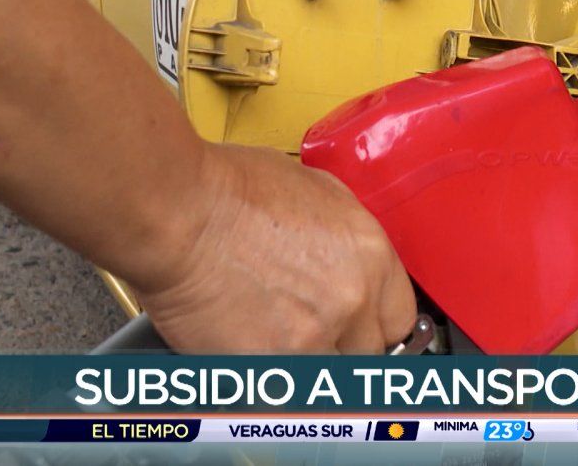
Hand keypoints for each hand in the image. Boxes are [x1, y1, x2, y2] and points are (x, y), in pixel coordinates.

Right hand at [130, 143, 416, 352]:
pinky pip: (288, 388)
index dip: (376, 324)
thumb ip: (345, 234)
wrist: (177, 212)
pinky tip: (251, 352)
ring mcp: (315, 335)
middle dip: (344, 347)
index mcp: (371, 254)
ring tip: (276, 342)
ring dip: (309, 366)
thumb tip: (350, 255)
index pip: (400, 317)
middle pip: (370, 352)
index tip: (360, 328)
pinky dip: (272, 379)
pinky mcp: (272, 362)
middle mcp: (353, 298)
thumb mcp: (316, 190)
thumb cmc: (230, 190)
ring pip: (331, 377)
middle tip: (311, 334)